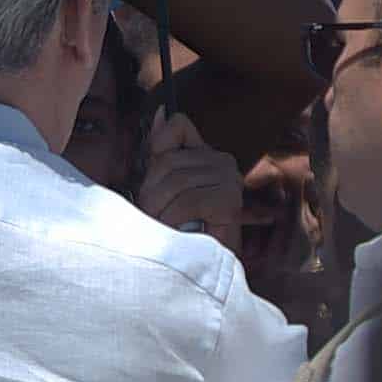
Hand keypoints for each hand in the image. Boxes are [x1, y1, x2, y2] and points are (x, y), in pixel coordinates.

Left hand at [135, 114, 248, 252]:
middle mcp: (223, 161)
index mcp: (207, 153)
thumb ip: (161, 149)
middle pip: (167, 161)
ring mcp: (229, 179)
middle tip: (152, 216)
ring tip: (161, 226)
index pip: (178, 126)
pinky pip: (187, 200)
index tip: (152, 184)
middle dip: (151, 193)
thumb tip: (159, 111)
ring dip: (159, 210)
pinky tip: (174, 231)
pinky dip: (172, 218)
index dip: (157, 155)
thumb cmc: (179, 228)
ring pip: (174, 182)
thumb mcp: (163, 184)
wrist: (199, 270)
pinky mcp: (229, 201)